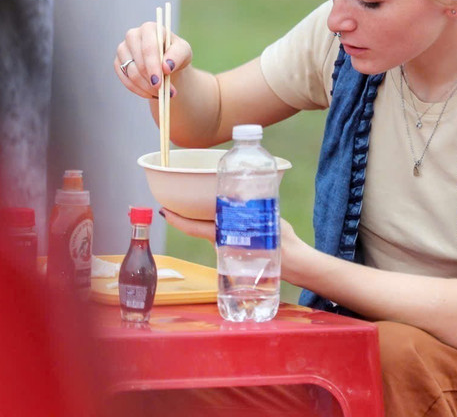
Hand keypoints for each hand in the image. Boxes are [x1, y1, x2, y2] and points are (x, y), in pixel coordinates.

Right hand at [114, 21, 192, 98]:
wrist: (167, 63)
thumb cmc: (176, 54)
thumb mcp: (184, 52)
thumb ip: (178, 56)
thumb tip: (166, 67)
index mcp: (149, 28)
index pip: (148, 48)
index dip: (153, 67)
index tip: (160, 83)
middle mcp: (132, 36)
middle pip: (139, 63)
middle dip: (151, 81)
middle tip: (166, 93)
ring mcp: (123, 49)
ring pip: (131, 73)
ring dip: (146, 87)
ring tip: (161, 94)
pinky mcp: (118, 63)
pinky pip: (126, 81)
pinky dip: (139, 90)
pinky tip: (151, 93)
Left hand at [160, 209, 315, 286]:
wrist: (293, 262)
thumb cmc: (280, 241)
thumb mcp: (266, 217)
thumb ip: (249, 207)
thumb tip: (242, 194)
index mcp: (223, 235)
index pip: (192, 227)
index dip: (175, 219)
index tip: (163, 209)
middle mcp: (221, 242)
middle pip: (199, 225)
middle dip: (191, 213)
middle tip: (185, 196)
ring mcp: (228, 247)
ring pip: (212, 228)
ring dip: (210, 218)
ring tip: (214, 200)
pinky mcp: (235, 250)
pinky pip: (224, 233)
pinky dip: (225, 224)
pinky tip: (234, 214)